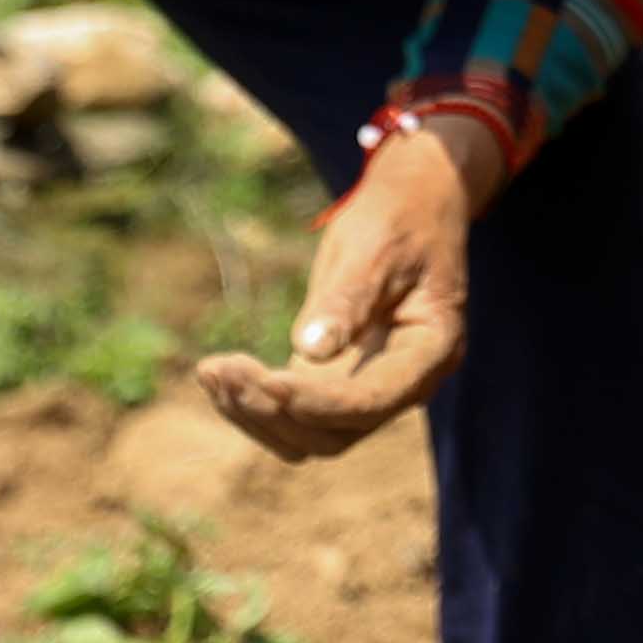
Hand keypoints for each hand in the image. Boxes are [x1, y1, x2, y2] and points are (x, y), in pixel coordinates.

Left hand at [190, 119, 486, 458]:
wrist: (411, 206)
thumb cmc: (398, 219)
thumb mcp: (375, 247)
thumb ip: (348, 298)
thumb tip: (308, 352)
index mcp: (430, 352)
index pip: (372, 401)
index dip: (318, 400)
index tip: (268, 379)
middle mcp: (403, 385)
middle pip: (335, 433)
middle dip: (275, 409)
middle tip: (224, 367)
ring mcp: (368, 390)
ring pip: (307, 436)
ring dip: (255, 414)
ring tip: (212, 371)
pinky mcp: (334, 383)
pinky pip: (291, 414)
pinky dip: (252, 403)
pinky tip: (215, 372)